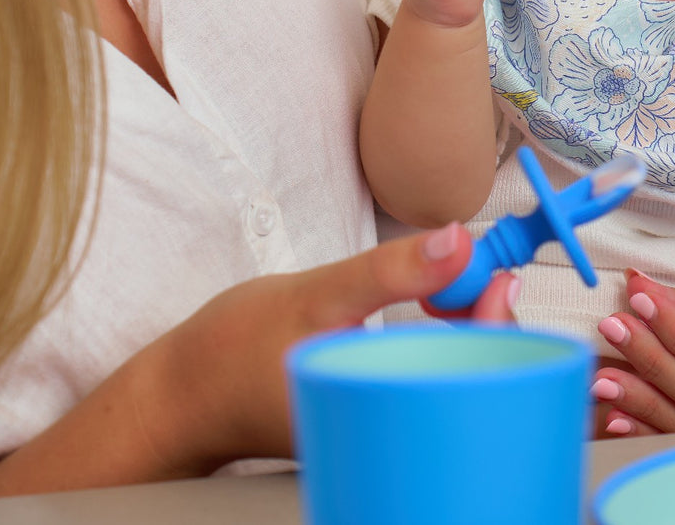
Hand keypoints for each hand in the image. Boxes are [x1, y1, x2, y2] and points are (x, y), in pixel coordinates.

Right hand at [0, 224, 519, 498]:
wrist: (174, 399)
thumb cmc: (230, 355)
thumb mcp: (315, 296)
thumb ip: (388, 270)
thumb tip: (460, 240)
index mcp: (390, 415)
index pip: (480, 377)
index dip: (500, 324)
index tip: (495, 277)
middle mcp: (395, 433)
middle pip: (476, 380)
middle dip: (487, 325)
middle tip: (469, 278)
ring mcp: (385, 429)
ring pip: (454, 378)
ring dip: (464, 330)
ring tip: (444, 291)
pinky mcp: (375, 417)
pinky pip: (427, 380)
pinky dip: (439, 344)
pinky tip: (429, 313)